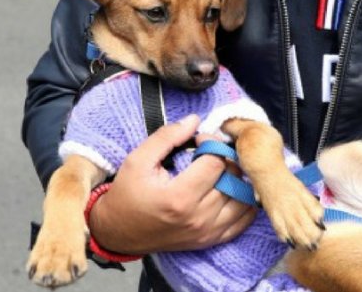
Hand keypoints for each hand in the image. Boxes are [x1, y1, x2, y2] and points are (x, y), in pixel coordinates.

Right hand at [88, 114, 256, 253]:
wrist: (118, 232)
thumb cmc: (127, 195)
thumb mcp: (138, 160)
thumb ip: (166, 137)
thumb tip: (194, 121)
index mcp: (179, 197)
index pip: (216, 162)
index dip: (211, 144)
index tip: (199, 141)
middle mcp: (197, 218)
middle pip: (232, 179)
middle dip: (225, 159)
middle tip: (211, 153)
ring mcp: (206, 232)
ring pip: (243, 199)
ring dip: (238, 180)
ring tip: (222, 171)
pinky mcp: (210, 240)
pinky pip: (243, 221)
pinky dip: (244, 203)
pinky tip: (231, 190)